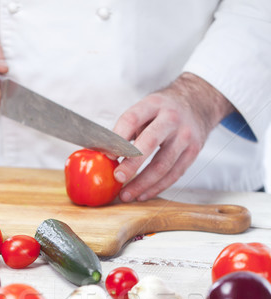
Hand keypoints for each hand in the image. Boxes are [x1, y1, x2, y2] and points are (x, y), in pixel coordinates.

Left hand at [113, 73, 233, 200]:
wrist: (198, 102)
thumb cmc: (163, 111)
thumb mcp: (146, 109)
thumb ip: (127, 128)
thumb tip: (103, 152)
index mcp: (154, 104)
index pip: (132, 119)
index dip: (118, 137)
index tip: (107, 155)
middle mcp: (171, 119)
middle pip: (149, 143)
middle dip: (132, 164)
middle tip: (117, 178)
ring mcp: (185, 136)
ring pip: (162, 165)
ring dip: (142, 184)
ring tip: (126, 195)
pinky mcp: (193, 152)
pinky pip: (173, 175)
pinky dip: (156, 188)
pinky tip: (142, 195)